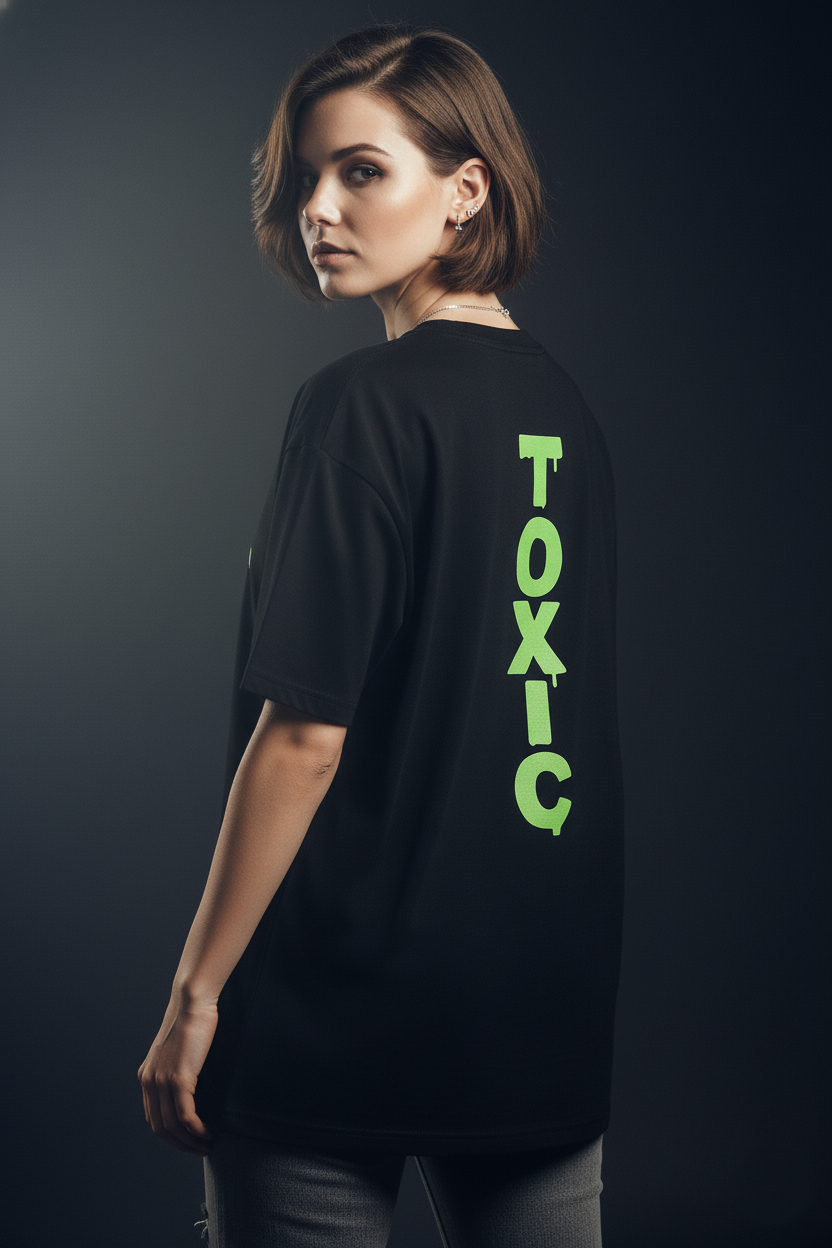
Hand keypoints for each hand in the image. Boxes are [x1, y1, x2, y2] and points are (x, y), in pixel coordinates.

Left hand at [138, 993, 217, 1154]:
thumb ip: (178, 1070)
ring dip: (191, 1142)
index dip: (171, 1136)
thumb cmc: (192, 1021)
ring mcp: (162, 1081)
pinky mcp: (178, 1078)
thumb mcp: (178, 1051)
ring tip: (208, 1144)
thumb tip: (193, 1090)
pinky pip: (185, 1116)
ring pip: (172, 1127)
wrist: (192, 1002)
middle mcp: (149, 1081)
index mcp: (147, 1076)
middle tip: (201, 1149)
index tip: (190, 1140)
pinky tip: (208, 1132)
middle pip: (160, 1128)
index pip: (154, 1118)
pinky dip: (197, 1130)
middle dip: (181, 1145)